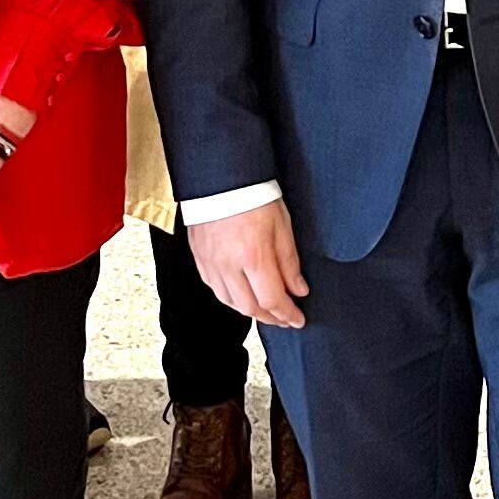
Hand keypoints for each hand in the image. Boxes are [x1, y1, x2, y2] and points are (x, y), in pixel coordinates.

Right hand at [188, 197, 308, 328]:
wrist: (221, 178)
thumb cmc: (254, 196)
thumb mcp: (282, 226)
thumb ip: (289, 262)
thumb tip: (298, 290)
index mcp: (253, 256)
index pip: (272, 300)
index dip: (287, 315)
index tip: (298, 320)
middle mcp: (229, 266)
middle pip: (251, 308)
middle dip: (271, 318)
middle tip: (285, 319)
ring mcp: (211, 264)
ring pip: (231, 303)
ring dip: (251, 311)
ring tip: (267, 310)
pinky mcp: (200, 260)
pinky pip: (215, 290)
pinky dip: (232, 299)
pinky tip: (242, 297)